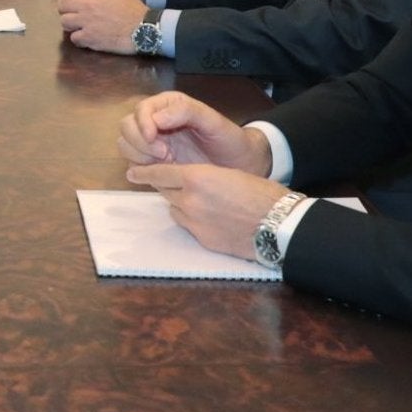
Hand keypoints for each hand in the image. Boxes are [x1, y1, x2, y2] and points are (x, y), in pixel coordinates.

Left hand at [58, 0, 152, 53]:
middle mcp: (86, 5)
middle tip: (77, 16)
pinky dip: (80, 39)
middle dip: (68, 11)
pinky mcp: (89, 38)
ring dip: (72, 25)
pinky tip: (88, 37)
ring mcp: (86, 22)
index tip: (78, 4)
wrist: (144, 28)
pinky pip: (74, 38)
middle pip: (62, 6)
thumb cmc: (131, 7)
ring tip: (82, 26)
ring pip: (65, 22)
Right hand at [117, 91, 272, 174]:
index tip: (154, 138)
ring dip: (138, 154)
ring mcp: (152, 143)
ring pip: (125, 144)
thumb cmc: (229, 141)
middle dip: (139, 141)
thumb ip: (186, 112)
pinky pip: (133, 163)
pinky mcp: (153, 163)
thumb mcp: (213, 121)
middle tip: (163, 154)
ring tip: (164, 162)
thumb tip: (156, 119)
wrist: (242, 166)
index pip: (141, 109)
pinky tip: (162, 170)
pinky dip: (141, 167)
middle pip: (127, 126)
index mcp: (168, 106)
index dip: (142, 123)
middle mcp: (156, 122)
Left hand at [125, 162, 289, 259]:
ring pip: (175, 210)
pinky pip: (188, 226)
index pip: (159, 173)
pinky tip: (210, 219)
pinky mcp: (203, 240)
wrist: (280, 226)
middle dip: (168, 187)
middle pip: (165, 191)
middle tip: (175, 185)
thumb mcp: (230, 174)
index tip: (131, 173)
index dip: (145, 172)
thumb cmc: (263, 194)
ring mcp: (195, 222)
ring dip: (181, 205)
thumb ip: (205, 177)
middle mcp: (190, 200)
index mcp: (197, 177)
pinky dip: (192, 221)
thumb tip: (191, 181)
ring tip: (201, 203)